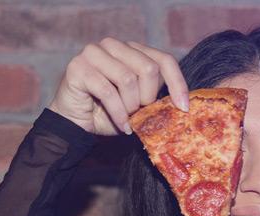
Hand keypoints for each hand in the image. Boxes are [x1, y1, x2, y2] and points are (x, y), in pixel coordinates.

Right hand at [46, 38, 189, 135]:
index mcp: (132, 50)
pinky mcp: (78, 67)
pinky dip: (118, 113)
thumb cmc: (108, 113)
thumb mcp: (138, 104)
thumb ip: (155, 96)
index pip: (163, 60)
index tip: (184, 108)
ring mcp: (93, 52)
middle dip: (147, 98)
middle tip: (140, 114)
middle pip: (148, 68)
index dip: (177, 84)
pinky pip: (108, 91)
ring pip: (128, 79)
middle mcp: (113, 45)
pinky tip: (121, 125)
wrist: (75, 123)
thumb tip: (183, 103)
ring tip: (127, 119)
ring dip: (130, 107)